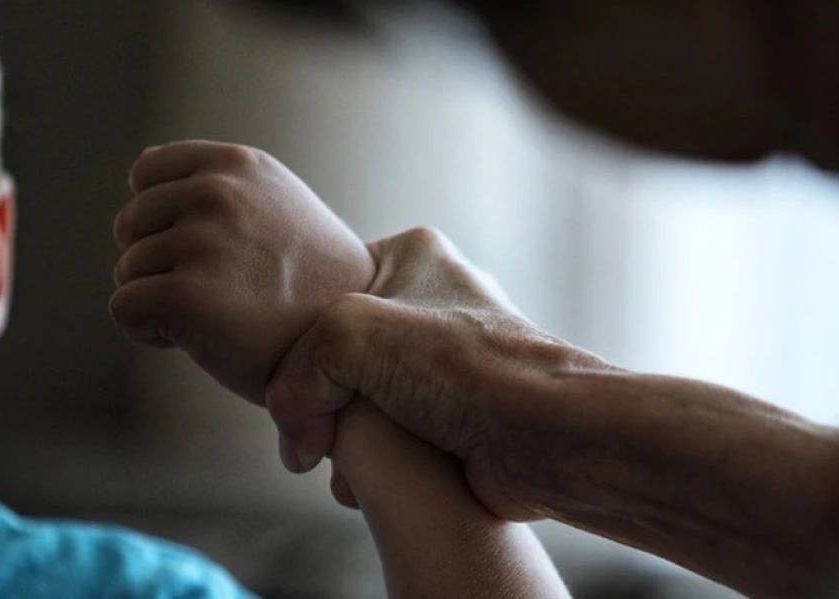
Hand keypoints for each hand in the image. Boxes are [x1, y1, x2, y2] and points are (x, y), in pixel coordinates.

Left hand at [110, 140, 374, 403]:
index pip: (145, 177)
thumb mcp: (275, 206)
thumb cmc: (311, 283)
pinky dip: (152, 332)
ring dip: (162, 300)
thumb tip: (140, 167)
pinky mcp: (186, 296)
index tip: (212, 252)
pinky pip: (126, 309)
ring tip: (223, 314)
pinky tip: (203, 338)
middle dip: (162, 263)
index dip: (165, 220)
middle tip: (225, 291)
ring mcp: (202, 242)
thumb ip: (216, 183)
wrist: (353, 341)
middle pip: (131, 226)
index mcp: (238, 164)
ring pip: (127, 271)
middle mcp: (218, 192)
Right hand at [266, 226, 615, 519]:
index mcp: (412, 257)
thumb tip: (297, 437)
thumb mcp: (351, 337)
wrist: (547, 439)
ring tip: (345, 461)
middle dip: (319, 402)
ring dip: (342, 441)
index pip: (323, 293)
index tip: (291, 384)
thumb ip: (296, 371)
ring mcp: (441, 365)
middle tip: (317, 431)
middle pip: (336, 356)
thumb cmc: (467, 369)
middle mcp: (429, 305)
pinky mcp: (449, 418)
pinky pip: (384, 441)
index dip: (296, 343)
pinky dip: (370, 467)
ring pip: (355, 404)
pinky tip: (368, 483)